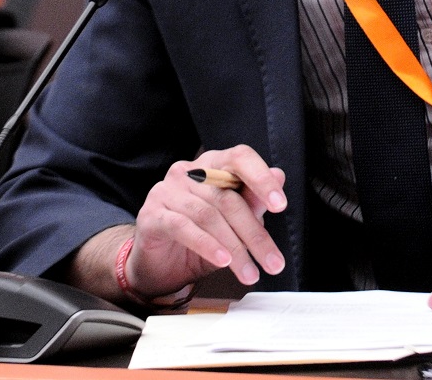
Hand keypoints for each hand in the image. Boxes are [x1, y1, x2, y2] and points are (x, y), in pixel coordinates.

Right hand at [119, 145, 288, 299]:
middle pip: (228, 198)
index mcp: (212, 165)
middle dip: (254, 234)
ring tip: (249, 272)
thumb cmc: (198, 239)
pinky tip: (222, 261)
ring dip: (235, 248)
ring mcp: (166, 191)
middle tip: (272, 261)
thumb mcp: (232, 224)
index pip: (239, 158)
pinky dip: (206, 245)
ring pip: (208, 216)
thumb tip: (278, 176)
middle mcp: (188, 172)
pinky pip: (183, 227)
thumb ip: (252, 201)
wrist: (159, 265)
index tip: (280, 205)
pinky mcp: (151, 214)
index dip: (261, 179)